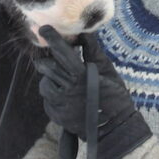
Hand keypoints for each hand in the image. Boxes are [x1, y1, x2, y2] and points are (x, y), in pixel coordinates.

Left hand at [36, 26, 151, 158]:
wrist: (113, 129)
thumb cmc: (114, 97)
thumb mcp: (107, 71)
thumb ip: (93, 52)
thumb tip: (83, 33)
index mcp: (80, 75)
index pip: (61, 52)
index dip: (52, 39)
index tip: (44, 29)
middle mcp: (66, 89)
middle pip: (45, 67)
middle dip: (48, 60)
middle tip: (56, 59)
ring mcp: (58, 104)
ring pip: (44, 83)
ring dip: (51, 79)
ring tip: (66, 82)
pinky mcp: (54, 115)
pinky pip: (48, 99)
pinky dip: (54, 95)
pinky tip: (68, 97)